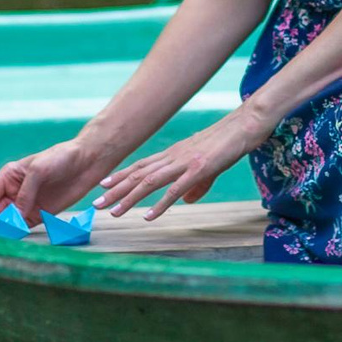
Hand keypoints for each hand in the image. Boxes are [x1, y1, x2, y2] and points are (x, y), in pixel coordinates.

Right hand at [0, 136, 109, 230]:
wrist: (87, 162)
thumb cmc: (60, 158)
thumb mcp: (39, 170)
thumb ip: (26, 193)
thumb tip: (15, 216)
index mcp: (8, 177)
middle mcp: (14, 192)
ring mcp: (26, 204)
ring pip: (8, 222)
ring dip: (2, 232)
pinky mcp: (40, 214)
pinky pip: (24, 227)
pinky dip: (18, 234)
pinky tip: (14, 241)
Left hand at [94, 106, 272, 220]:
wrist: (246, 124)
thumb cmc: (229, 143)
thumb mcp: (209, 166)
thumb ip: (196, 185)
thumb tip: (187, 201)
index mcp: (174, 154)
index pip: (141, 165)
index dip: (120, 176)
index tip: (103, 186)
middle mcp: (173, 156)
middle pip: (138, 174)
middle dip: (115, 190)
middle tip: (95, 204)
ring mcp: (185, 162)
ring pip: (150, 182)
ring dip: (129, 198)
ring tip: (113, 213)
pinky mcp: (199, 169)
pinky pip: (175, 189)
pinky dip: (160, 204)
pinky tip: (148, 217)